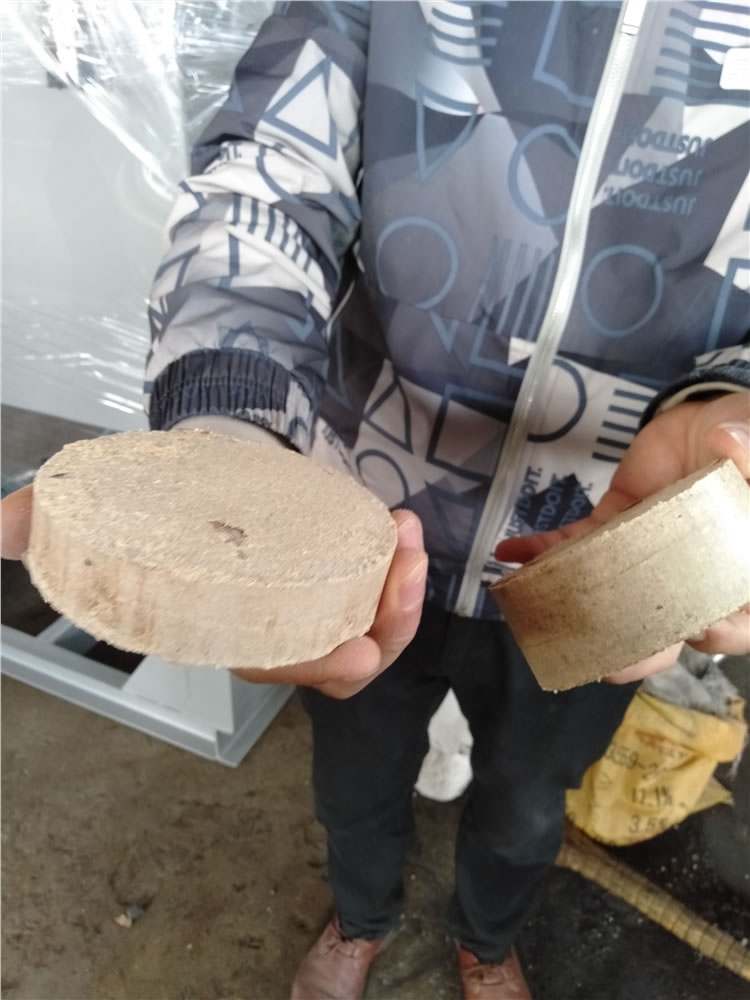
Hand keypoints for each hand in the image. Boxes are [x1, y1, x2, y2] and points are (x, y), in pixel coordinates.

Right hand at [0, 484, 427, 698]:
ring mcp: (315, 601)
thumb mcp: (103, 505)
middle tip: (405, 568)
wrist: (192, 461)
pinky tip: (401, 523)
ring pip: (372, 625)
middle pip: (341, 657)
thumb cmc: (154, 497)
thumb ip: (48, 520)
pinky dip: (397, 564)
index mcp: (222, 629)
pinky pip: (378, 586)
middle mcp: (274, 629)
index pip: (273, 666)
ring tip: (408, 535)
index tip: (357, 652)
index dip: (315, 668)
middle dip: (385, 625)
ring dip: (401, 592)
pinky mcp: (340, 569)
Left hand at [496, 391, 749, 683]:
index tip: (699, 630)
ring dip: (574, 611)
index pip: (737, 622)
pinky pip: (574, 548)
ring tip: (547, 618)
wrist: (707, 424)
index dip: (722, 633)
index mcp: (737, 572)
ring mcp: (644, 562)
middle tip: (609, 662)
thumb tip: (730, 446)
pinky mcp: (610, 535)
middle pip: (668, 631)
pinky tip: (511, 552)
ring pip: (611, 599)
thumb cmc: (747, 445)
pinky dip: (540, 552)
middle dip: (634, 653)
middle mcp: (689, 581)